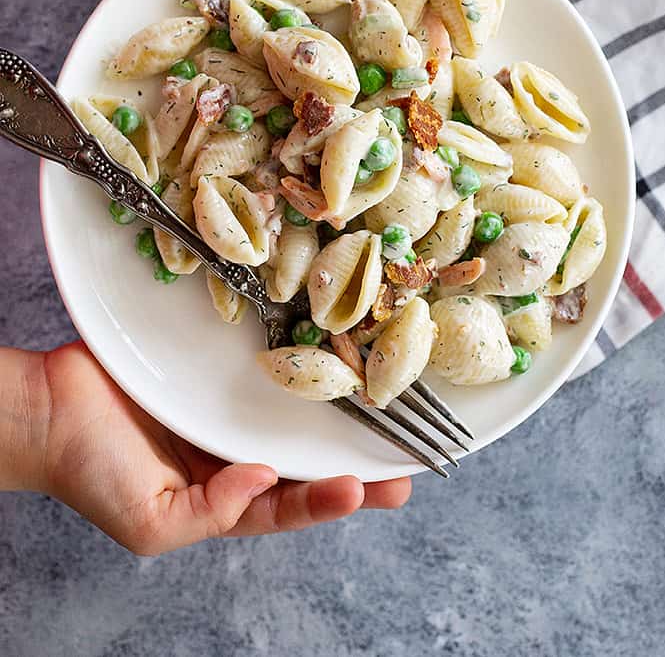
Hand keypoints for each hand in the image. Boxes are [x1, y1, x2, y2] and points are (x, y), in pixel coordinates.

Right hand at [33, 342, 409, 554]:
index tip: (371, 488)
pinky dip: (290, 366)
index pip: (288, 506)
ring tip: (383, 413)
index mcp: (222, 496)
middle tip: (403, 462)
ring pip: (290, 413)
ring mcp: (225, 406)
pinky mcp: (213, 366)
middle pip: (304, 459)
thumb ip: (211, 512)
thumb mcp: (150, 520)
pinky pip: (257, 367)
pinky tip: (322, 358)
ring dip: (334, 414)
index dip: (329, 500)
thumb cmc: (89, 471)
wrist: (46, 407)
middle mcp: (233, 452)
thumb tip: (264, 481)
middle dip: (354, 463)